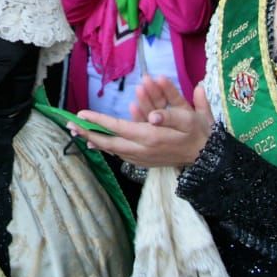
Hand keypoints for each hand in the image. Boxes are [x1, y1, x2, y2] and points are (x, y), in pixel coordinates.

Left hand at [71, 76, 213, 167]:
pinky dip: (106, 148)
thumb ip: (171, 114)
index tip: (81, 114)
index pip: (118, 127)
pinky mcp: (144, 162)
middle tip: (69, 126)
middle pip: (108, 142)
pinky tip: (97, 143)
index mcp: (151, 137)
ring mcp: (142, 158)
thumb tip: (154, 116)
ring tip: (78, 133)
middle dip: (88, 133)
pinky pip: (119, 154)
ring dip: (94, 141)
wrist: (206, 157)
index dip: (98, 120)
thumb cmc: (198, 132)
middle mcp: (142, 150)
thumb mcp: (190, 118)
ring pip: (111, 150)